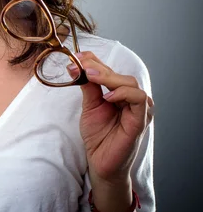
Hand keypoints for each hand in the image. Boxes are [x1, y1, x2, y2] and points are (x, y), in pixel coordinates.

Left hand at [68, 51, 153, 183]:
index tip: (76, 57)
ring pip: (130, 83)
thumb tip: (76, 66)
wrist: (100, 160)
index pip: (110, 69)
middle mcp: (132, 98)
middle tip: (80, 66)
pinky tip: (108, 97)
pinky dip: (123, 93)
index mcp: (120, 93)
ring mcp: (139, 109)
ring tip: (90, 77)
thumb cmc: (98, 135)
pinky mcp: (141, 121)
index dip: (94, 60)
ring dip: (109, 77)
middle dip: (98, 68)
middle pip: (120, 74)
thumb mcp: (89, 106)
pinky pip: (139, 100)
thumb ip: (87, 86)